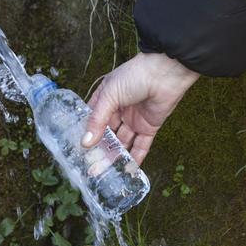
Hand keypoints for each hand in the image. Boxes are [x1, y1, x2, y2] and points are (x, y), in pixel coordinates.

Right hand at [81, 53, 199, 164]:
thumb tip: (86, 142)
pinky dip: (136, 157)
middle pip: (107, 134)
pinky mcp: (149, 126)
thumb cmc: (135, 75)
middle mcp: (118, 110)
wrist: (166, 72)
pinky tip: (128, 170)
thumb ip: (98, 120)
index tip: (79, 151)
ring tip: (107, 173)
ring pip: (123, 141)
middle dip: (100, 150)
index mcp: (105, 98)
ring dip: (116, 156)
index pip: (92, 120)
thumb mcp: (110, 95)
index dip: (87, 135)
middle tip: (92, 168)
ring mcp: (134, 119)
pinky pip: (141, 145)